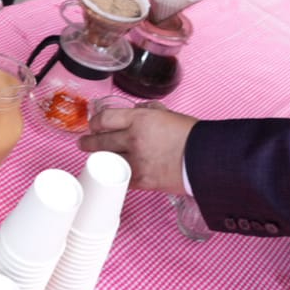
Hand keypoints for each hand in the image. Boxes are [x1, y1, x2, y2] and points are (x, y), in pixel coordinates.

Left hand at [79, 103, 197, 193]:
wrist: (205, 158)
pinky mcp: (141, 180)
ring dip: (98, 159)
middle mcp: (134, 138)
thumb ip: (149, 110)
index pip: (105, 118)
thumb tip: (137, 109)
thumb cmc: (191, 135)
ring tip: (93, 159)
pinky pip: (120, 178)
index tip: (93, 125)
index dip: (95, 122)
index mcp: (140, 118)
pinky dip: (116, 175)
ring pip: (107, 160)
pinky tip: (112, 174)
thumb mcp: (168, 114)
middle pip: (100, 140)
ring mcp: (136, 160)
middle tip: (83, 143)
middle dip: (88, 142)